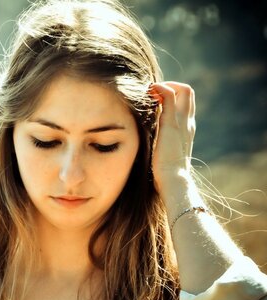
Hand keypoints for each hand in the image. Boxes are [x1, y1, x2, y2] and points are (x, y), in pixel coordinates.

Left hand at [149, 82, 195, 196]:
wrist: (173, 179)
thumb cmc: (165, 172)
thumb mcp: (162, 153)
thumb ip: (159, 144)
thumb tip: (145, 143)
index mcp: (186, 130)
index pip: (186, 104)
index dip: (172, 95)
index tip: (155, 100)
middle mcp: (187, 123)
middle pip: (188, 93)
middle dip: (170, 86)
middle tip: (152, 93)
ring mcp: (182, 121)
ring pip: (183, 90)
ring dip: (165, 85)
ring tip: (150, 92)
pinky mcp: (171, 123)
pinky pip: (169, 95)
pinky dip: (160, 88)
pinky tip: (148, 93)